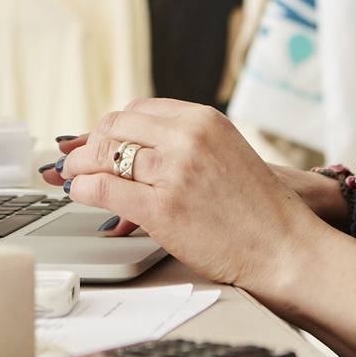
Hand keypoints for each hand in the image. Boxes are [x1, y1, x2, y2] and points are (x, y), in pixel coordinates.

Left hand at [36, 98, 320, 290]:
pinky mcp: (163, 208)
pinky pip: (105, 188)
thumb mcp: (222, 154)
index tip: (97, 140)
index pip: (138, 110)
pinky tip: (79, 192)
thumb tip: (131, 150)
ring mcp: (175, 172)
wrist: (284, 246)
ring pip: (105, 154)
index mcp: (202, 119)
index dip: (111, 127)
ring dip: (80, 166)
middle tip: (77, 159)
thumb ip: (181, 146)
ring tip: (72, 176)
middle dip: (90, 144)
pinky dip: (84, 188)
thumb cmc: (256, 209)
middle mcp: (187, 138)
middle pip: (116, 126)